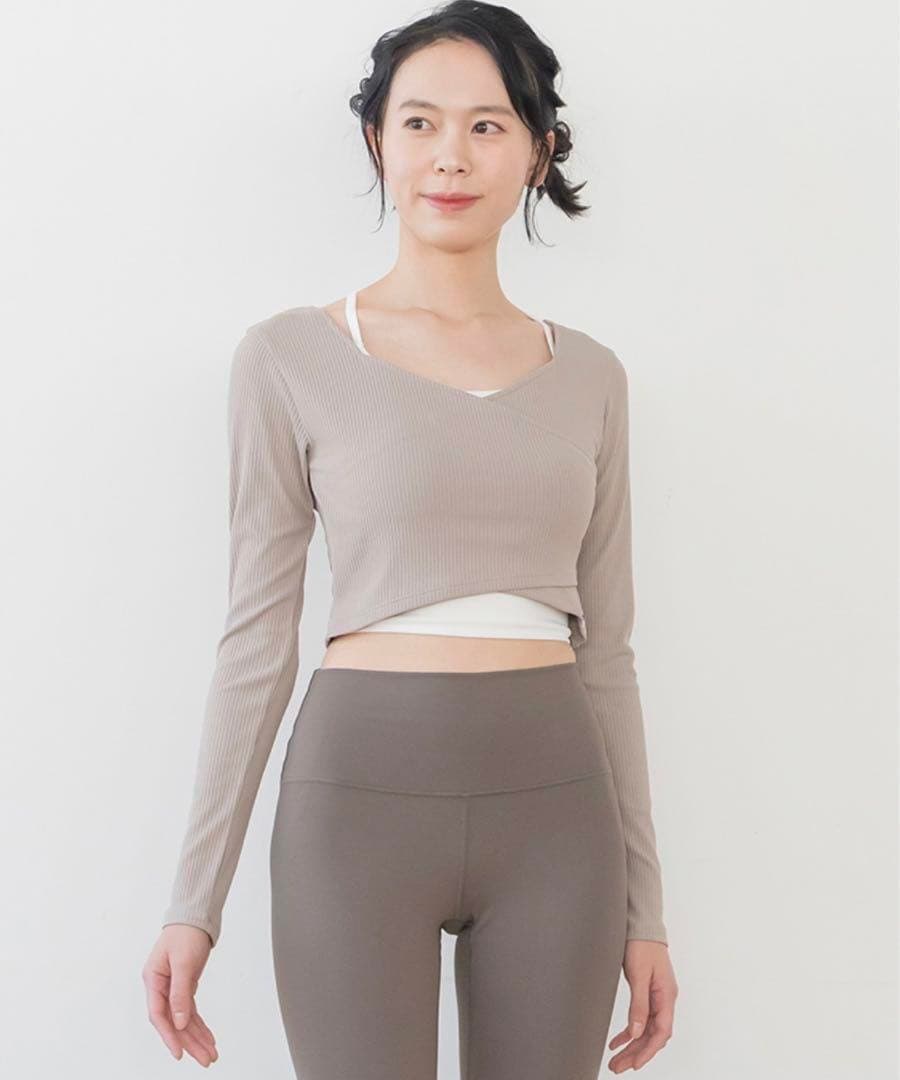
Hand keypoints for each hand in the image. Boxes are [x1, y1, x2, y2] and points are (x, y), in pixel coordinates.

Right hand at [142, 924, 218, 1065]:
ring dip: (197, 1037)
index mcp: (153, 979)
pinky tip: (208, 1037)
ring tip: (210, 1054)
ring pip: (184, 1019)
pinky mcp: (184, 985)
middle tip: (205, 1059)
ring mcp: (172, 987)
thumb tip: (178, 1022)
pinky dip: (199, 1024)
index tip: (179, 1053)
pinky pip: (190, 1011)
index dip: (169, 1036)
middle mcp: (161, 986)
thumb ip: (180, 993)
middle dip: (190, 1042)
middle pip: (174, 1022)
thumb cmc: (186, 932)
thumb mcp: (183, 962)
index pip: (159, 1015)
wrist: (195, 916)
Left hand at [607, 939, 676, 1071]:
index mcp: (666, 997)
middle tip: (618, 1067)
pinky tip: (617, 1040)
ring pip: (646, 1030)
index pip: (660, 1033)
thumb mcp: (638, 975)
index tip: (633, 1064)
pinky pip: (640, 1019)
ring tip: (616, 1060)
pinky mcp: (648, 993)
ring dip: (632, 1045)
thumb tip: (636, 1032)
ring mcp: (657, 997)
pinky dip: (630, 1031)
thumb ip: (639, 1005)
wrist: (641, 925)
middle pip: (652, 1035)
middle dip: (636, 1053)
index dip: (647, 1051)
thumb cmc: (642, 945)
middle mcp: (664, 1000)